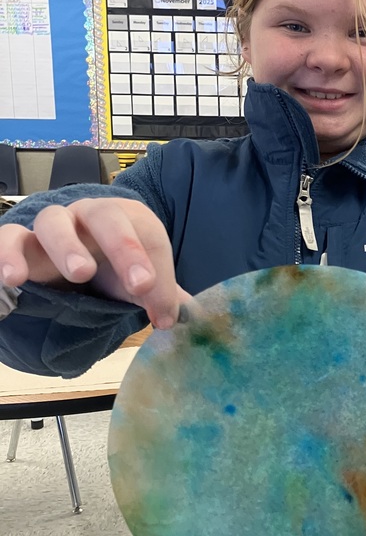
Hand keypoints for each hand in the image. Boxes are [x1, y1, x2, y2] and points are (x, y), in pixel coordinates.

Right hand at [0, 198, 189, 329]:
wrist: (77, 257)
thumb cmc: (115, 267)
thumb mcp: (141, 280)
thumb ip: (163, 297)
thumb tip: (179, 320)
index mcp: (128, 219)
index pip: (146, 234)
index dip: (151, 263)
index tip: (153, 297)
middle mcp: (89, 215)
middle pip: (104, 216)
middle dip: (121, 246)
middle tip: (131, 282)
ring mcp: (53, 227)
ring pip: (52, 222)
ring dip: (64, 246)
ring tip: (77, 274)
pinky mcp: (20, 244)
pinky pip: (7, 240)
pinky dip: (5, 256)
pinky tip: (10, 282)